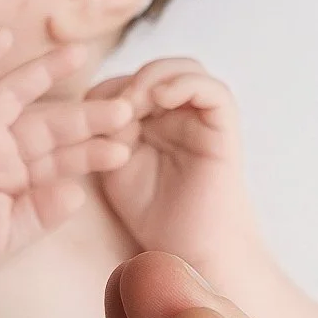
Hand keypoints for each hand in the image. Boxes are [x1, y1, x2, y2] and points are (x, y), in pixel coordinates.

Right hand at [0, 30, 133, 285]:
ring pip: (17, 93)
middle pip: (52, 122)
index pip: (64, 158)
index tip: (126, 146)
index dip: (93, 151)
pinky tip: (1, 35)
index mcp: (21, 175)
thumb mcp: (8, 234)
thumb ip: (42, 214)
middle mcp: (3, 147)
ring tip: (78, 53)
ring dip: (46, 72)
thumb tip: (79, 193)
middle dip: (87, 115)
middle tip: (125, 105)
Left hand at [93, 58, 257, 270]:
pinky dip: (186, 84)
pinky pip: (213, 90)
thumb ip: (107, 130)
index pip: (130, 81)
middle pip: (157, 68)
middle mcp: (180, 114)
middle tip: (115, 105)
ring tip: (136, 101)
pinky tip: (162, 99)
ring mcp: (203, 118)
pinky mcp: (224, 127)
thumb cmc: (155, 216)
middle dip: (131, 79)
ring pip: (185, 69)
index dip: (110, 88)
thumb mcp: (115, 167)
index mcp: (153, 121)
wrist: (192, 249)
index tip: (92, 113)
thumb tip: (102, 96)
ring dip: (156, 76)